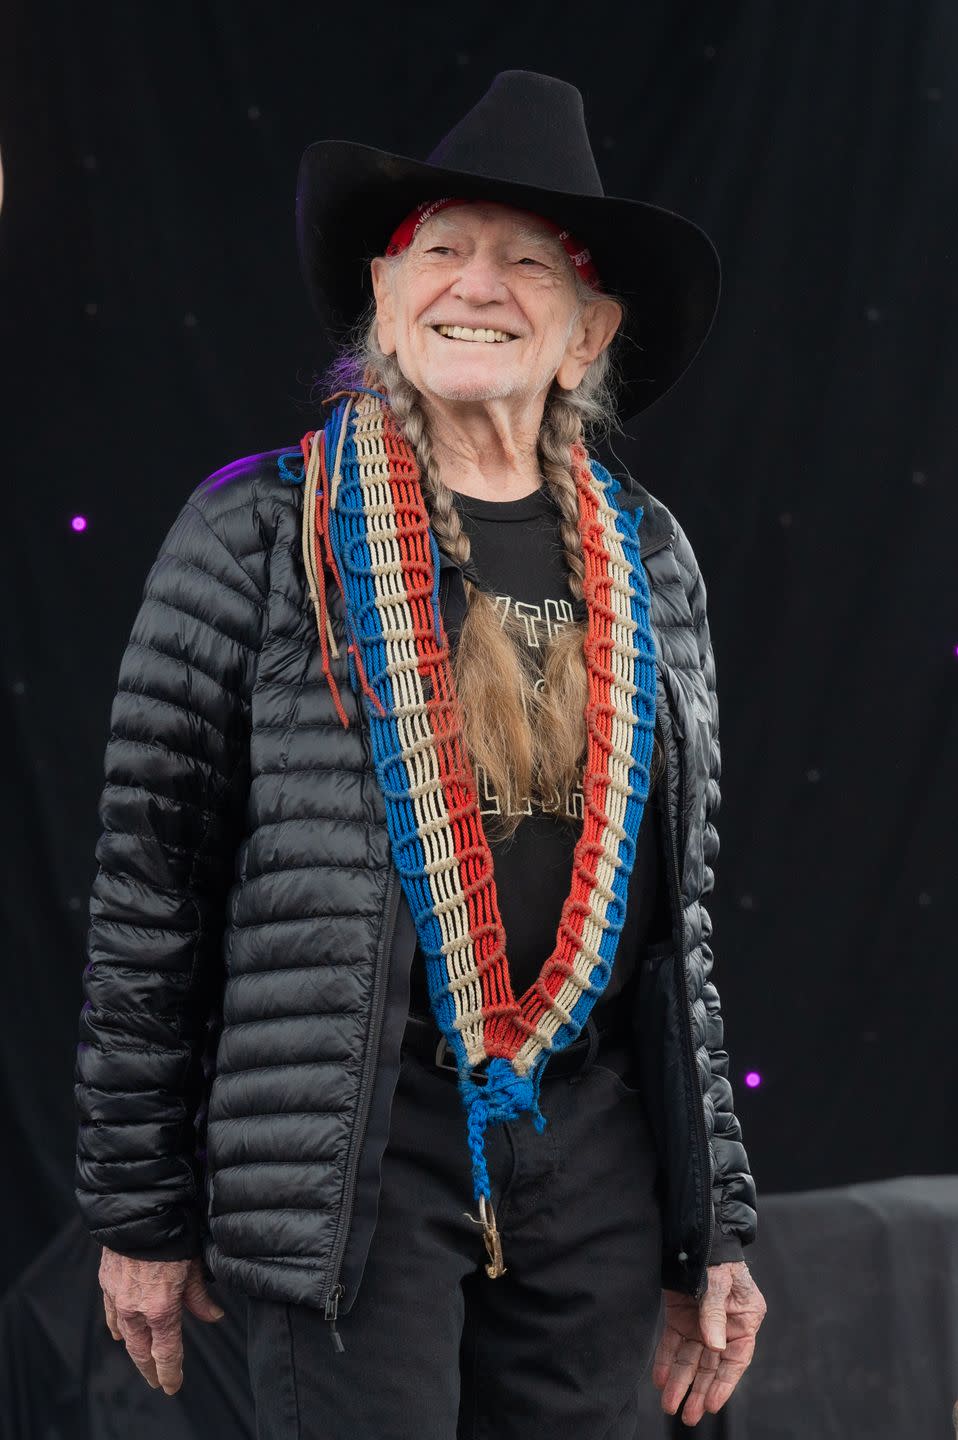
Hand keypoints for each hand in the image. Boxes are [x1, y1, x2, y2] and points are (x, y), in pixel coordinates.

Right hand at [99, 1247, 224, 1394]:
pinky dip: (116, 1326)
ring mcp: (117, 1297)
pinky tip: (118, 1332)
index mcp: (161, 1308)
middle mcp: (135, 1309)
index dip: (170, 1372)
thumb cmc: (171, 1234)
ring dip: (133, 1348)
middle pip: (142, 1350)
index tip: (172, 1385)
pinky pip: (110, 1313)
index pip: (166, 1352)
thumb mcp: (194, 1266)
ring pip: (124, 1334)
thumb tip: (214, 1316)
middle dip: (150, 1369)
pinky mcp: (106, 1283)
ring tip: (141, 1358)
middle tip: (157, 1380)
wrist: (139, 1211)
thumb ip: (200, 1297)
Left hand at [652, 1260, 766, 1425]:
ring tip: (669, 1405)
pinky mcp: (681, 1316)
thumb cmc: (716, 1254)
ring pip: (691, 1358)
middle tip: (687, 1416)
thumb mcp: (718, 1280)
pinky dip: (666, 1360)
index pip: (736, 1359)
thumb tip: (714, 1347)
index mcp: (744, 1319)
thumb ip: (714, 1311)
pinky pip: (673, 1343)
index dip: (724, 1384)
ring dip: (681, 1381)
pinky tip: (660, 1379)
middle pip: (711, 1365)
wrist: (696, 1231)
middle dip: (698, 1390)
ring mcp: (701, 1322)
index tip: (711, 1404)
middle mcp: (723, 1326)